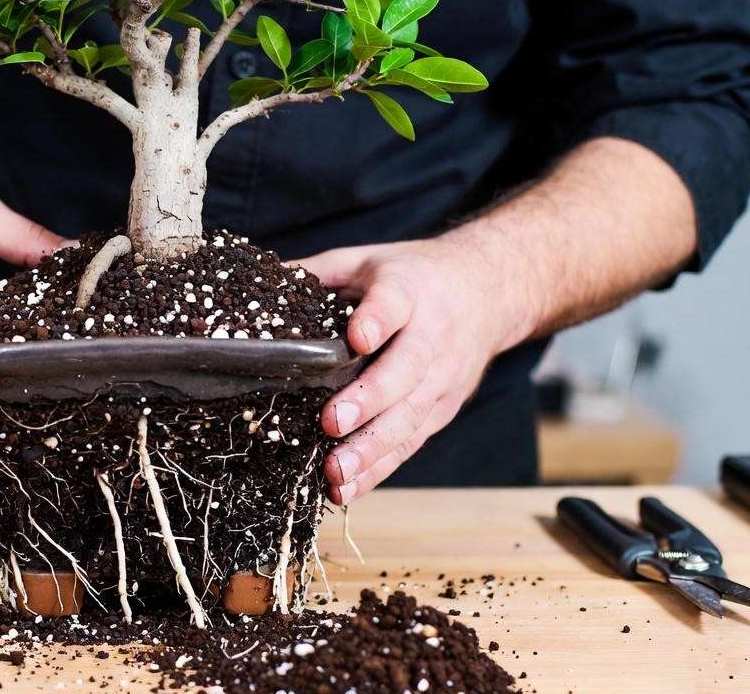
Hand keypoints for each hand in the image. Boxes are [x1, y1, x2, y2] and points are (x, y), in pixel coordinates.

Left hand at [294, 238, 521, 503]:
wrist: (490, 291)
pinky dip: (379, 469)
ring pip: (409, 417)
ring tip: (335, 472)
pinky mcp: (443, 409)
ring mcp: (442, 378)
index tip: (358, 336)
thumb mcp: (368, 260)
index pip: (394, 303)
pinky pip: (411, 442)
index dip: (377, 319)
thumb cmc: (414, 277)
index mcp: (410, 290)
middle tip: (331, 423)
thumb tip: (259, 285)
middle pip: (404, 371)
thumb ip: (318, 272)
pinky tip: (347, 489)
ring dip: (371, 449)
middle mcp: (433, 336)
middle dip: (369, 400)